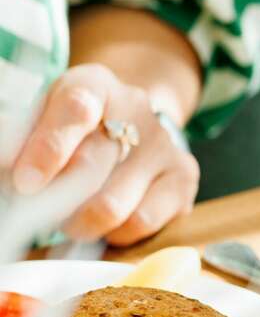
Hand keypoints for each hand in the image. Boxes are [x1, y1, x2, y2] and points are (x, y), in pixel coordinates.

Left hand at [11, 63, 198, 244]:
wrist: (132, 126)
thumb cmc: (74, 130)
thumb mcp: (41, 121)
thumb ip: (19, 141)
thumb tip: (6, 168)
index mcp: (94, 84)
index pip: (76, 110)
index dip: (49, 148)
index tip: (26, 183)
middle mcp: (137, 108)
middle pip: (94, 165)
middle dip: (57, 200)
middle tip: (38, 213)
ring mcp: (165, 144)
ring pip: (114, 204)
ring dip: (81, 223)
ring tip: (70, 220)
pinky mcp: (184, 178)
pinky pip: (142, 222)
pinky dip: (114, 233)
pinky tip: (105, 224)